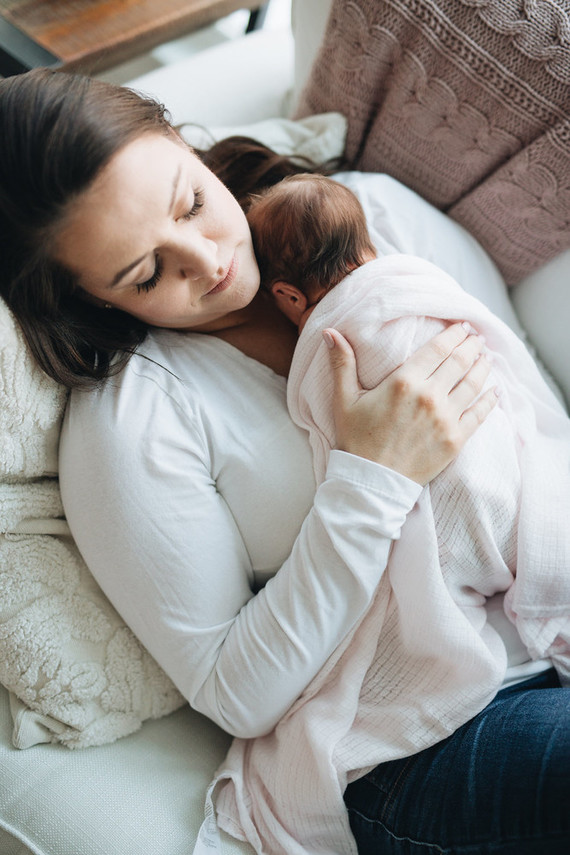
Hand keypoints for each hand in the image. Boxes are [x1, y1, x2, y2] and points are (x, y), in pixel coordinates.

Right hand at [324, 322, 497, 484]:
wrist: (372, 481)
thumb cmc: (357, 439)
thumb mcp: (344, 399)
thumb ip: (342, 363)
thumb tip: (330, 332)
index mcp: (404, 381)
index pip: (438, 349)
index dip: (454, 334)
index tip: (462, 327)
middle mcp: (429, 396)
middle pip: (460, 362)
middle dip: (471, 346)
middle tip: (477, 338)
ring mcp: (446, 418)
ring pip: (473, 384)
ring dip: (483, 366)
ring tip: (486, 357)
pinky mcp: (456, 439)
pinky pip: (480, 414)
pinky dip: (490, 400)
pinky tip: (494, 390)